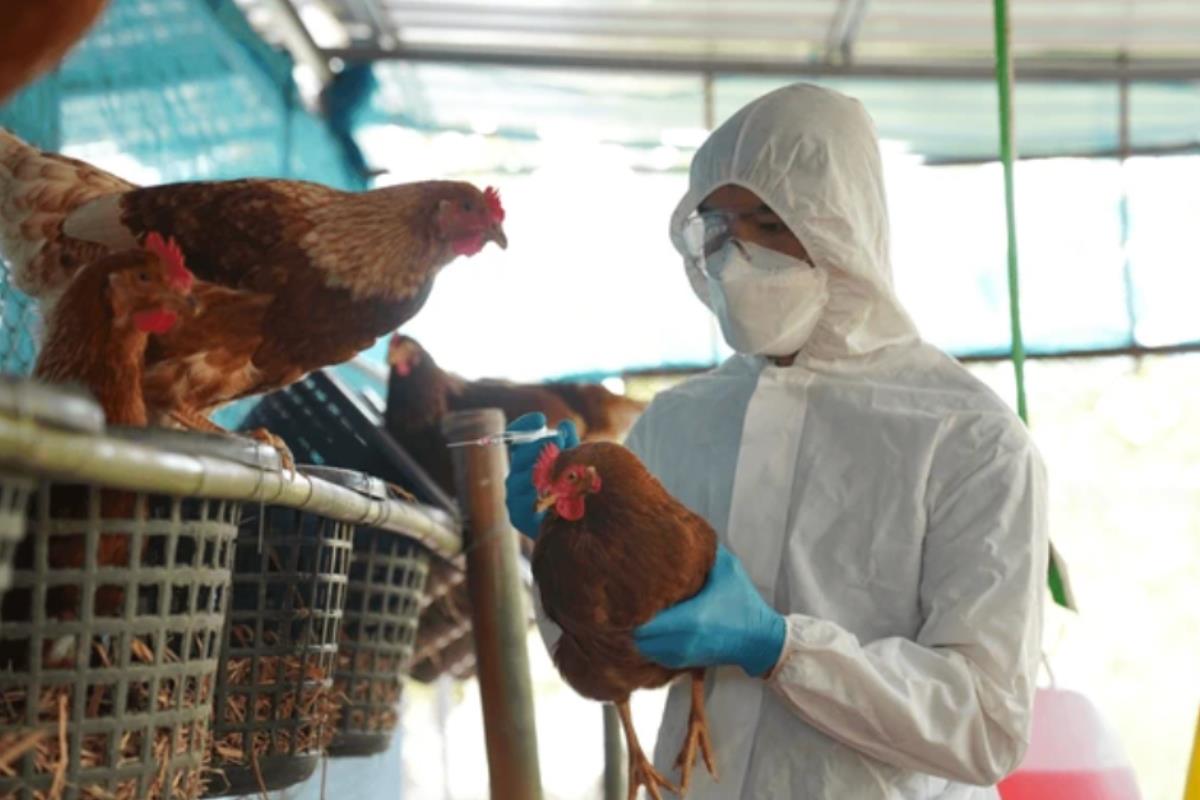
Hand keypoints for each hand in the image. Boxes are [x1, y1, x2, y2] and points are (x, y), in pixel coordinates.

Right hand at [504, 412, 579, 538]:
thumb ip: (570, 446)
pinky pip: (526, 497)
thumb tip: (566, 425)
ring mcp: (513, 496)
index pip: (515, 439)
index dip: (524, 426)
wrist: (575, 532)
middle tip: (560, 440)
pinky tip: (558, 492)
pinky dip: (543, 493)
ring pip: (523, 474)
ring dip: (545, 468)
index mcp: (526, 462)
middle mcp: (515, 477)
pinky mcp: (516, 514)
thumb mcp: (575, 466)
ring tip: (564, 469)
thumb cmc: (576, 495)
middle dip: (541, 443)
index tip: (540, 419)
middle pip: (520, 453)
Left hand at [634, 544, 785, 676]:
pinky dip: (650, 642)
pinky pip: (655, 655)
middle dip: (630, 619)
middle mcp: (684, 640)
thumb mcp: (727, 568)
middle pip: (639, 636)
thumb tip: (682, 526)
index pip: (645, 620)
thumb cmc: (743, 601)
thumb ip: (704, 549)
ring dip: (639, 632)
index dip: (631, 606)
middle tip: (626, 599)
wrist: (760, 640)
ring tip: (636, 611)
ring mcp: (683, 654)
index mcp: (692, 617)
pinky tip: (653, 625)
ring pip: (644, 648)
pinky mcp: (684, 662)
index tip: (626, 589)